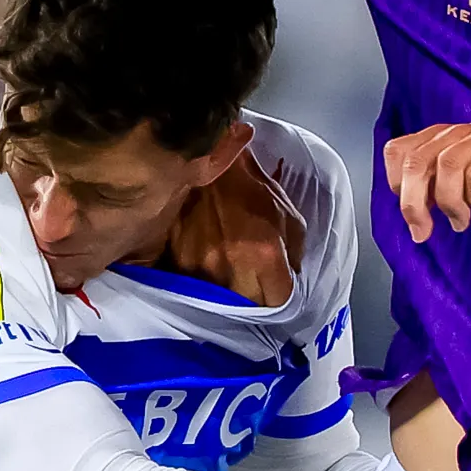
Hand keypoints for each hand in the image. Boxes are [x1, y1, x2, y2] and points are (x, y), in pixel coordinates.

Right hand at [163, 152, 299, 306]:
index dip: (281, 298)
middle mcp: (230, 267)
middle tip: (257, 287)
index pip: (279, 302)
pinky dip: (203, 282)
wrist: (204, 162)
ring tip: (232, 277)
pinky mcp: (176, 263)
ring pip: (219, 302)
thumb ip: (295, 252)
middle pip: (248, 308)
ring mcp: (199, 268)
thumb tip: (291, 279)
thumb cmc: (251, 187)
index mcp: (264, 254)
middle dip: (257, 300)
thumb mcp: (287, 213)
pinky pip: (195, 286)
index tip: (280, 291)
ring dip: (229, 293)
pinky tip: (210, 269)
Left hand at [386, 122, 470, 242]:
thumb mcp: (458, 177)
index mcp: (435, 137)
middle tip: (422, 231)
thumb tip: (416, 220)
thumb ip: (434, 189)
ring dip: (448, 203)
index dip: (396, 183)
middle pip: (416, 163)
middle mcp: (452, 134)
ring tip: (459, 221)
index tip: (414, 207)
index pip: (396, 151)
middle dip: (413, 204)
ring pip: (446, 167)